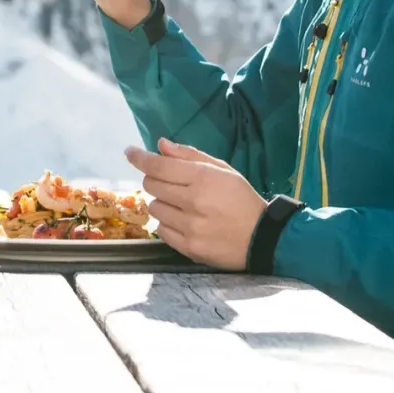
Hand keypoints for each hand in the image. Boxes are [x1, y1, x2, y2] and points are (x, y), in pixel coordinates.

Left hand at [125, 138, 266, 269]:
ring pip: (154, 208)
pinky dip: (167, 223)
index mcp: (202, 179)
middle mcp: (193, 202)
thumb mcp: (222, 170)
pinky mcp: (190, 248)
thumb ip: (190, 155)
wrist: (263, 238)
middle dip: (154, 180)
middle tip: (169, 183)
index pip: (158, 166)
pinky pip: (161, 231)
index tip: (130, 152)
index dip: (140, 157)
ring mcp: (190, 227)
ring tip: (180, 204)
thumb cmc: (241, 199)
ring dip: (162, 202)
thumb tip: (161, 145)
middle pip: (151, 185)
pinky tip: (182, 221)